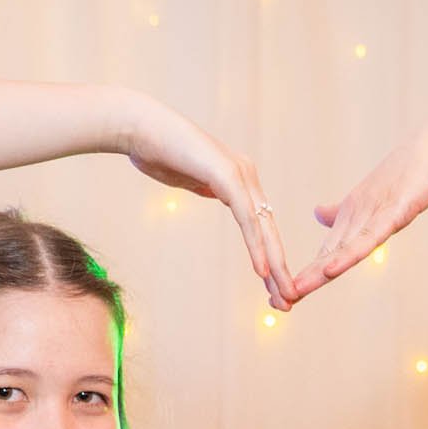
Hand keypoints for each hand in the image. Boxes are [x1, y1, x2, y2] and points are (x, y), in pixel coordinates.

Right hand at [118, 92, 293, 310]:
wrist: (138, 127)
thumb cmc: (156, 150)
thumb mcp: (188, 177)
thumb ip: (206, 186)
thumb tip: (214, 193)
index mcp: (239, 179)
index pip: (260, 226)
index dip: (269, 259)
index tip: (274, 289)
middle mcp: (246, 176)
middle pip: (269, 230)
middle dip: (280, 269)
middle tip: (290, 301)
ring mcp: (239, 174)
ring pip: (263, 228)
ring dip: (275, 265)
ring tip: (285, 294)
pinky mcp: (225, 175)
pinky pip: (246, 217)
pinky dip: (256, 245)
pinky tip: (263, 270)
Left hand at [287, 105, 427, 300]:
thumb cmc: (417, 168)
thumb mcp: (379, 197)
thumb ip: (349, 209)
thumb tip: (319, 215)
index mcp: (355, 216)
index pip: (327, 253)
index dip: (307, 276)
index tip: (284, 297)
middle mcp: (359, 215)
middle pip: (328, 254)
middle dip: (305, 280)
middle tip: (278, 302)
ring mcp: (377, 213)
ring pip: (342, 247)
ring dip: (318, 271)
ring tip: (295, 289)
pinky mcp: (396, 211)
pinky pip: (370, 236)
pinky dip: (349, 253)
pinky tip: (331, 268)